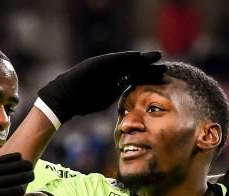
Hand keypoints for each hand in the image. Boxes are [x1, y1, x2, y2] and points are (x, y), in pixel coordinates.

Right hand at [0, 153, 33, 195]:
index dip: (8, 158)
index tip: (19, 156)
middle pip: (3, 169)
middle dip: (18, 165)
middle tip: (30, 164)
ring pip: (6, 179)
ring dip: (20, 176)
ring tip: (32, 175)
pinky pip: (2, 193)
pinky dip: (13, 191)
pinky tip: (23, 190)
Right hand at [37, 51, 163, 123]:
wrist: (65, 98)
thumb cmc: (82, 102)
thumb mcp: (104, 101)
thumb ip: (116, 98)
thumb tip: (130, 106)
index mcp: (115, 82)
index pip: (135, 77)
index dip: (148, 76)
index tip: (163, 77)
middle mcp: (111, 72)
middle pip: (133, 67)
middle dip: (148, 65)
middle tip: (163, 64)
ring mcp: (104, 67)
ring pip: (125, 61)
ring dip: (140, 58)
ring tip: (154, 56)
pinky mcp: (96, 63)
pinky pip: (112, 59)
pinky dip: (124, 57)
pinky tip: (136, 56)